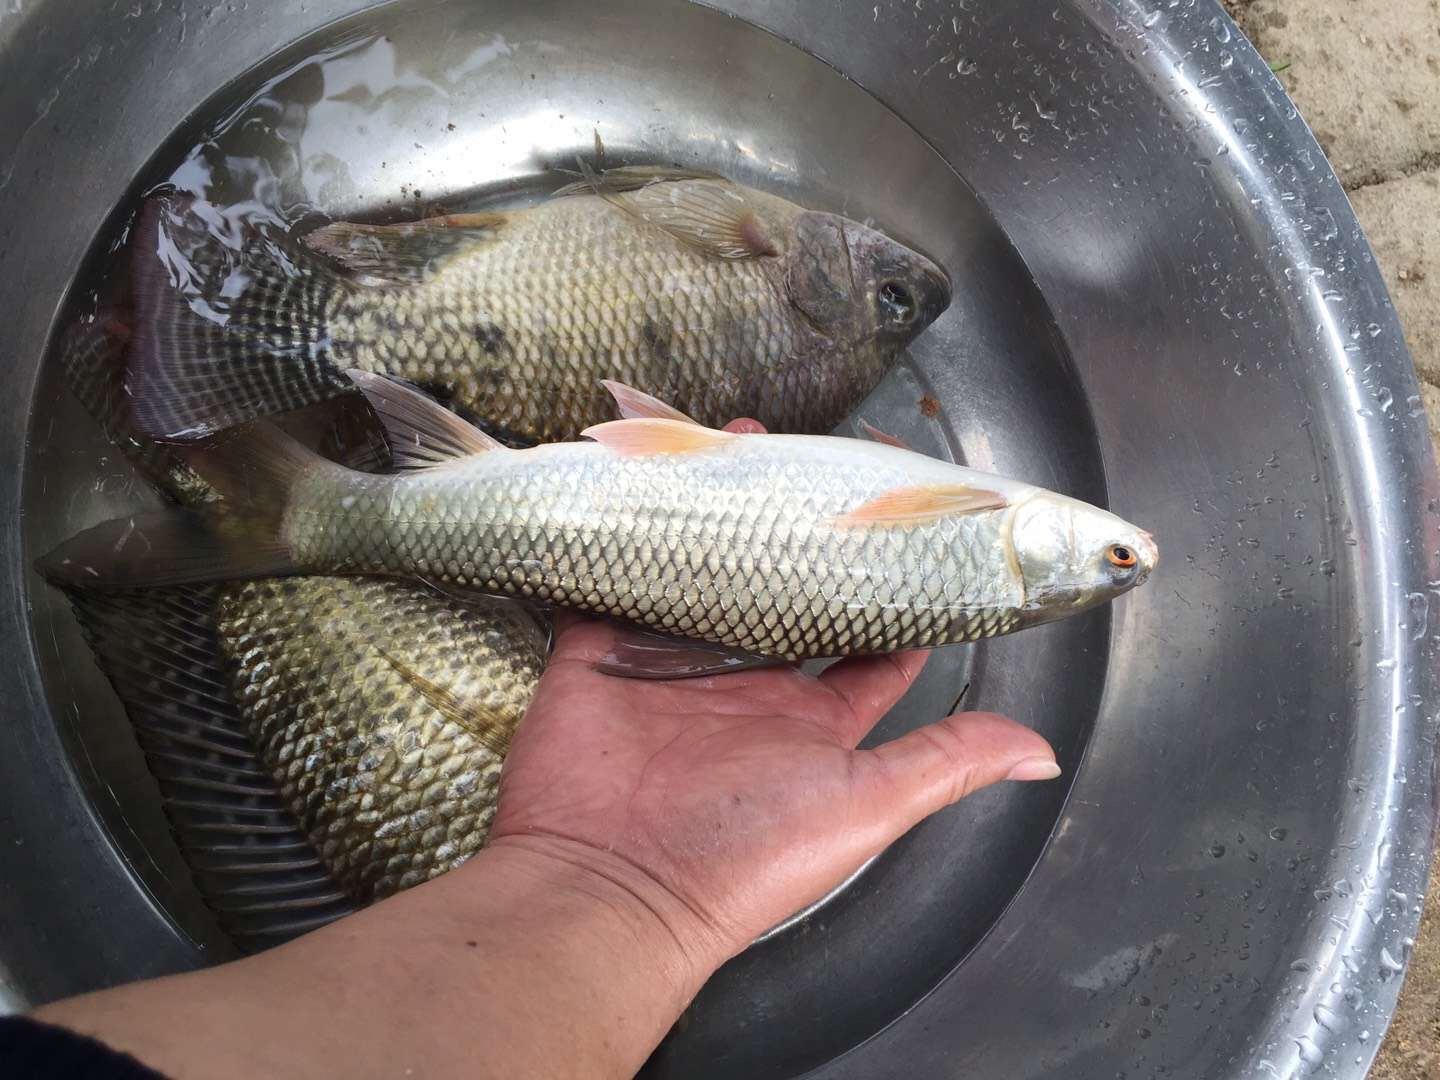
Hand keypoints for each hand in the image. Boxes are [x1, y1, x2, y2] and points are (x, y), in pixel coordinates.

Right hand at [489, 422, 1059, 969]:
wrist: (612, 885)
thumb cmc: (746, 855)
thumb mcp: (864, 807)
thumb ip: (945, 763)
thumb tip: (1043, 753)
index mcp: (810, 716)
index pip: (864, 636)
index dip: (886, 579)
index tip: (902, 517)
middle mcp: (747, 684)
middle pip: (783, 586)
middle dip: (798, 526)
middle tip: (807, 459)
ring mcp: (672, 663)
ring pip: (708, 569)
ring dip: (721, 512)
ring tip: (737, 443)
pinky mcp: (603, 652)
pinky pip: (619, 580)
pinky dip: (630, 535)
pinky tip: (650, 481)